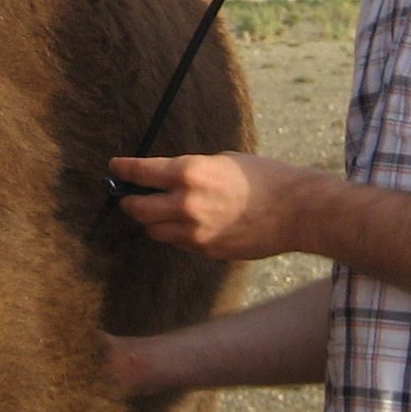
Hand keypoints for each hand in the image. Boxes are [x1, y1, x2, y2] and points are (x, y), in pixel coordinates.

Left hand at [106, 152, 322, 260]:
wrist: (296, 211)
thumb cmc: (264, 178)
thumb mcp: (221, 161)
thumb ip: (190, 171)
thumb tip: (169, 179)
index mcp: (188, 173)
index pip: (140, 173)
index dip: (123, 169)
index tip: (114, 168)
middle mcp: (185, 203)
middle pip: (137, 209)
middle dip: (129, 201)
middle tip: (129, 197)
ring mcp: (194, 231)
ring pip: (154, 230)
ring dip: (152, 221)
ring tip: (159, 212)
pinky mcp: (206, 249)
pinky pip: (178, 242)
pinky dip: (175, 233)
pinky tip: (185, 224)